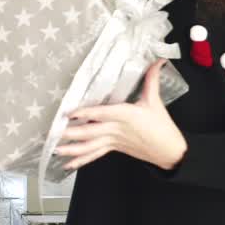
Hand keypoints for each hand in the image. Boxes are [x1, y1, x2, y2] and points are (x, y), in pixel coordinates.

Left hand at [54, 58, 187, 170]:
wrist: (169, 151)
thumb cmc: (162, 126)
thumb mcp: (155, 101)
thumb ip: (151, 79)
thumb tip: (157, 60)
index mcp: (126, 115)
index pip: (103, 113)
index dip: (87, 113)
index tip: (71, 113)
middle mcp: (117, 129)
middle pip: (92, 132)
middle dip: (72, 133)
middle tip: (54, 133)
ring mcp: (114, 141)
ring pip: (91, 146)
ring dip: (72, 148)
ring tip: (55, 149)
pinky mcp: (114, 148)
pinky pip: (95, 154)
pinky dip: (81, 160)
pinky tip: (68, 164)